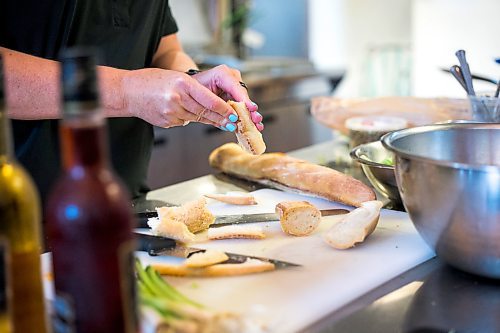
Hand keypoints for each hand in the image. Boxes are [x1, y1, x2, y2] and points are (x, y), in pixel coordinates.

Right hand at [122, 68, 237, 128]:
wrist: (128, 91)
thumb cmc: (152, 81)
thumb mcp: (176, 78)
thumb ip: (194, 90)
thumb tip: (214, 105)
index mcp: (183, 83)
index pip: (210, 100)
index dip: (224, 110)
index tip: (234, 115)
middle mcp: (177, 98)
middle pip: (205, 112)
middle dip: (221, 119)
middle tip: (233, 123)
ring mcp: (171, 112)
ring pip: (196, 118)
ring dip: (208, 120)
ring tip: (220, 121)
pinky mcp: (167, 122)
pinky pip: (184, 122)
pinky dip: (188, 118)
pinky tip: (185, 113)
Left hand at [191, 65, 263, 130]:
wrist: (189, 87)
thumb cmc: (193, 88)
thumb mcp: (201, 98)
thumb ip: (215, 109)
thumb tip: (230, 122)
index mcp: (222, 74)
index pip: (236, 87)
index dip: (244, 99)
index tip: (251, 108)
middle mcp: (231, 78)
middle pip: (243, 96)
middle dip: (250, 110)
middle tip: (255, 119)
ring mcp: (234, 87)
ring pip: (244, 103)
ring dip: (250, 115)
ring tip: (257, 125)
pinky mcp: (235, 95)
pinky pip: (241, 107)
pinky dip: (245, 117)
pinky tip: (252, 125)